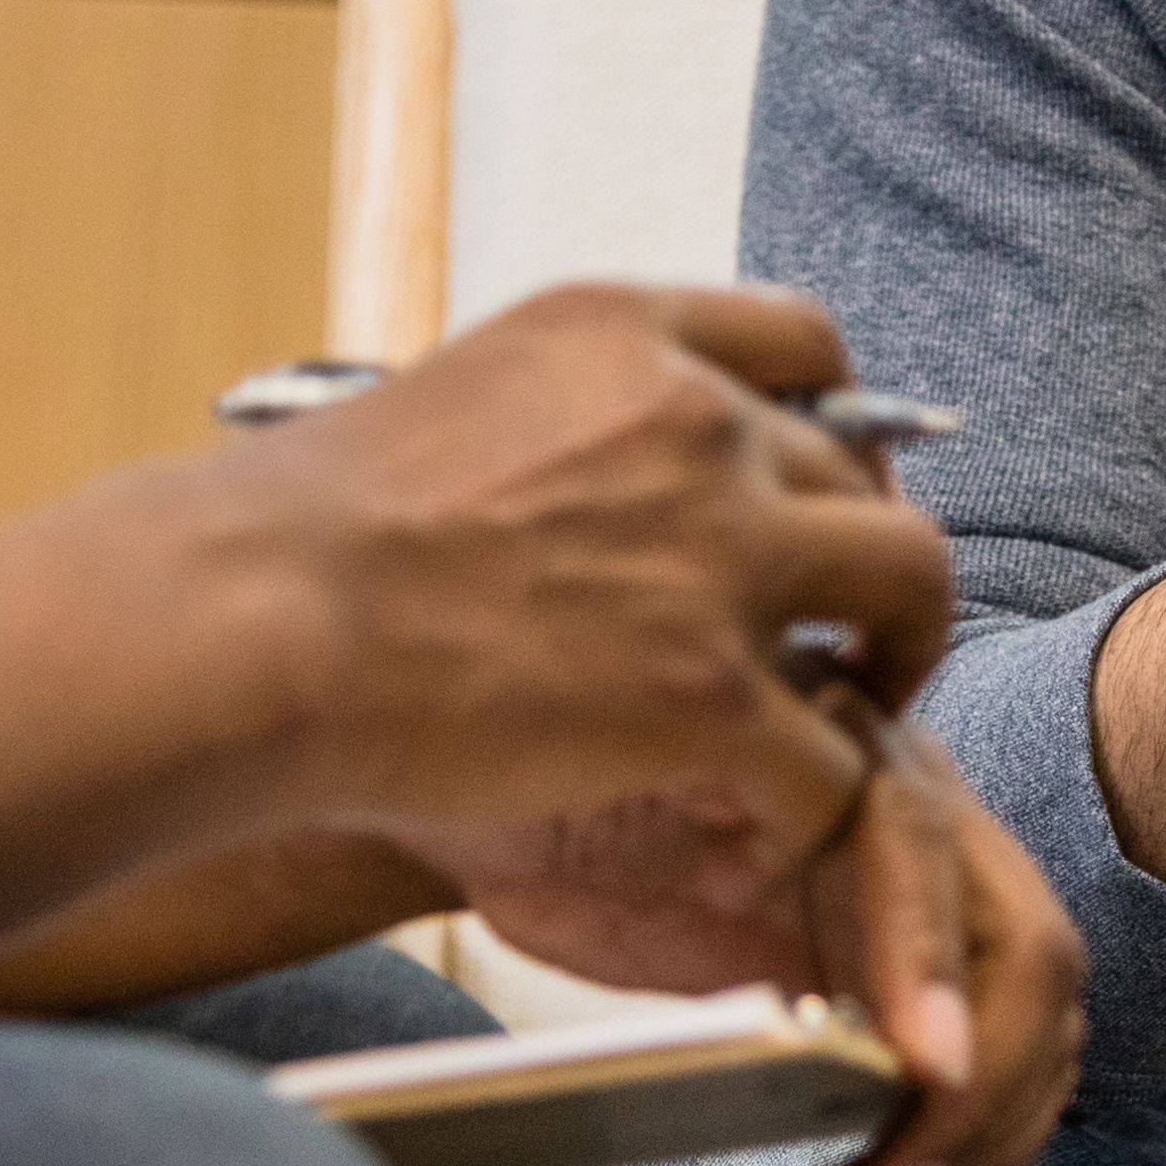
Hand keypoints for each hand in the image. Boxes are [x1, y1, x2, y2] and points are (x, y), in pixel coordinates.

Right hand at [234, 281, 958, 875]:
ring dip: (899, 657)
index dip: (839, 425)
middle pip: (870, 477)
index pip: (806, 340)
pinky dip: (824, 806)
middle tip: (847, 628)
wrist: (255, 618)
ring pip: (911, 587)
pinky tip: (776, 831)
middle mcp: (693, 422)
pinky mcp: (709, 694)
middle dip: (871, 557)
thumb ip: (554, 422)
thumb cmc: (300, 534)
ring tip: (856, 715)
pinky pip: (837, 756)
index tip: (825, 488)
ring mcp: (715, 555)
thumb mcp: (448, 402)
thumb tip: (578, 475)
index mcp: (622, 335)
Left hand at [399, 706, 1090, 1165]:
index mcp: (822, 737)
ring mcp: (926, 890)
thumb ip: (649, 872)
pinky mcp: (915, 972)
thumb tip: (736, 966)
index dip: (928, 958)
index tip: (922, 1076)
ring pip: (1034, 1015)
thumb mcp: (556, 830)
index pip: (914, 841)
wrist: (507, 808)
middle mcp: (904, 801)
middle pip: (1024, 947)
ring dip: (985, 1135)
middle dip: (985, 1086)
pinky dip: (966, 1144)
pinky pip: (997, 1059)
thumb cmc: (524, 802)